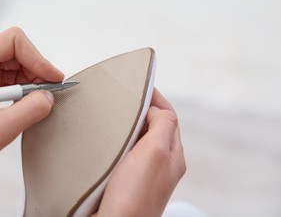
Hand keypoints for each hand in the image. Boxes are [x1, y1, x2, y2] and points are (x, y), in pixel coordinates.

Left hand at [0, 27, 63, 214]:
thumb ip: (28, 111)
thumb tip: (49, 97)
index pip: (12, 42)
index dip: (37, 57)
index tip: (53, 79)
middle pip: (17, 54)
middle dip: (37, 70)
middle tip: (50, 93)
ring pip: (16, 69)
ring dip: (32, 83)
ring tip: (38, 104)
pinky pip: (11, 84)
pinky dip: (25, 94)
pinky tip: (27, 108)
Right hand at [94, 89, 185, 216]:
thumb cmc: (135, 197)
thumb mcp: (157, 153)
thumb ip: (163, 125)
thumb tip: (156, 109)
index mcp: (172, 155)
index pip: (169, 117)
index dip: (157, 98)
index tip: (143, 84)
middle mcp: (160, 163)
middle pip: (155, 126)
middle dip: (142, 109)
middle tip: (126, 97)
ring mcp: (142, 172)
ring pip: (139, 138)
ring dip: (129, 124)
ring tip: (115, 114)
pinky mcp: (124, 179)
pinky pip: (124, 151)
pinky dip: (118, 139)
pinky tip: (107, 139)